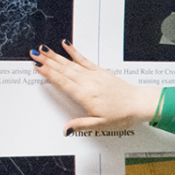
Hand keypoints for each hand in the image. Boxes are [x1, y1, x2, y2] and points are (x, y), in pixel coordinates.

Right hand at [31, 40, 160, 132]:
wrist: (140, 104)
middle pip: (64, 70)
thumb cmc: (123, 115)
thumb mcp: (101, 125)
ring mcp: (95, 75)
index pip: (63, 82)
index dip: (49, 73)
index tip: (37, 66)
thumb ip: (81, 124)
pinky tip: (66, 45)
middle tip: (34, 53)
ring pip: (71, 64)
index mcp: (86, 95)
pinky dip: (74, 52)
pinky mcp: (101, 72)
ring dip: (56, 56)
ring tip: (44, 49)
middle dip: (48, 61)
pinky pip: (85, 60)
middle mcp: (89, 83)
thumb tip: (65, 129)